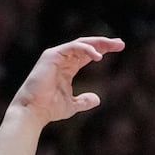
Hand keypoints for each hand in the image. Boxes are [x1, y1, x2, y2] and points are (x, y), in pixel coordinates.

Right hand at [9, 37, 124, 126]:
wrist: (34, 111)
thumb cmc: (49, 108)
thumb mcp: (72, 105)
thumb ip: (84, 101)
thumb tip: (97, 99)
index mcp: (67, 68)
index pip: (87, 55)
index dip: (102, 50)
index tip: (119, 48)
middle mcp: (62, 59)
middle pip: (86, 46)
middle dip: (104, 43)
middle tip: (121, 43)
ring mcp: (56, 55)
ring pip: (81, 43)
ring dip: (98, 43)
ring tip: (114, 46)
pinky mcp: (52, 55)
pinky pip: (73, 47)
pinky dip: (86, 49)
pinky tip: (98, 56)